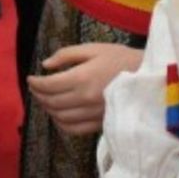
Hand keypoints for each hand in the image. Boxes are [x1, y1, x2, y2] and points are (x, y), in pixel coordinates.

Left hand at [25, 43, 143, 135]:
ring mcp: (92, 114)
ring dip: (48, 109)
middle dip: (39, 95)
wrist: (148, 77)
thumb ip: (67, 55)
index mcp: (82, 78)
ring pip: (60, 117)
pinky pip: (74, 129)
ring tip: (45, 100)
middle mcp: (84, 99)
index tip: (30, 78)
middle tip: (35, 88)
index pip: (49, 85)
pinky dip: (61, 124)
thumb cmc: (121, 58)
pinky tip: (59, 115)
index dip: (35, 83)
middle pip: (52, 102)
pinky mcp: (100, 123)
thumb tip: (45, 65)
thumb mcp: (94, 48)